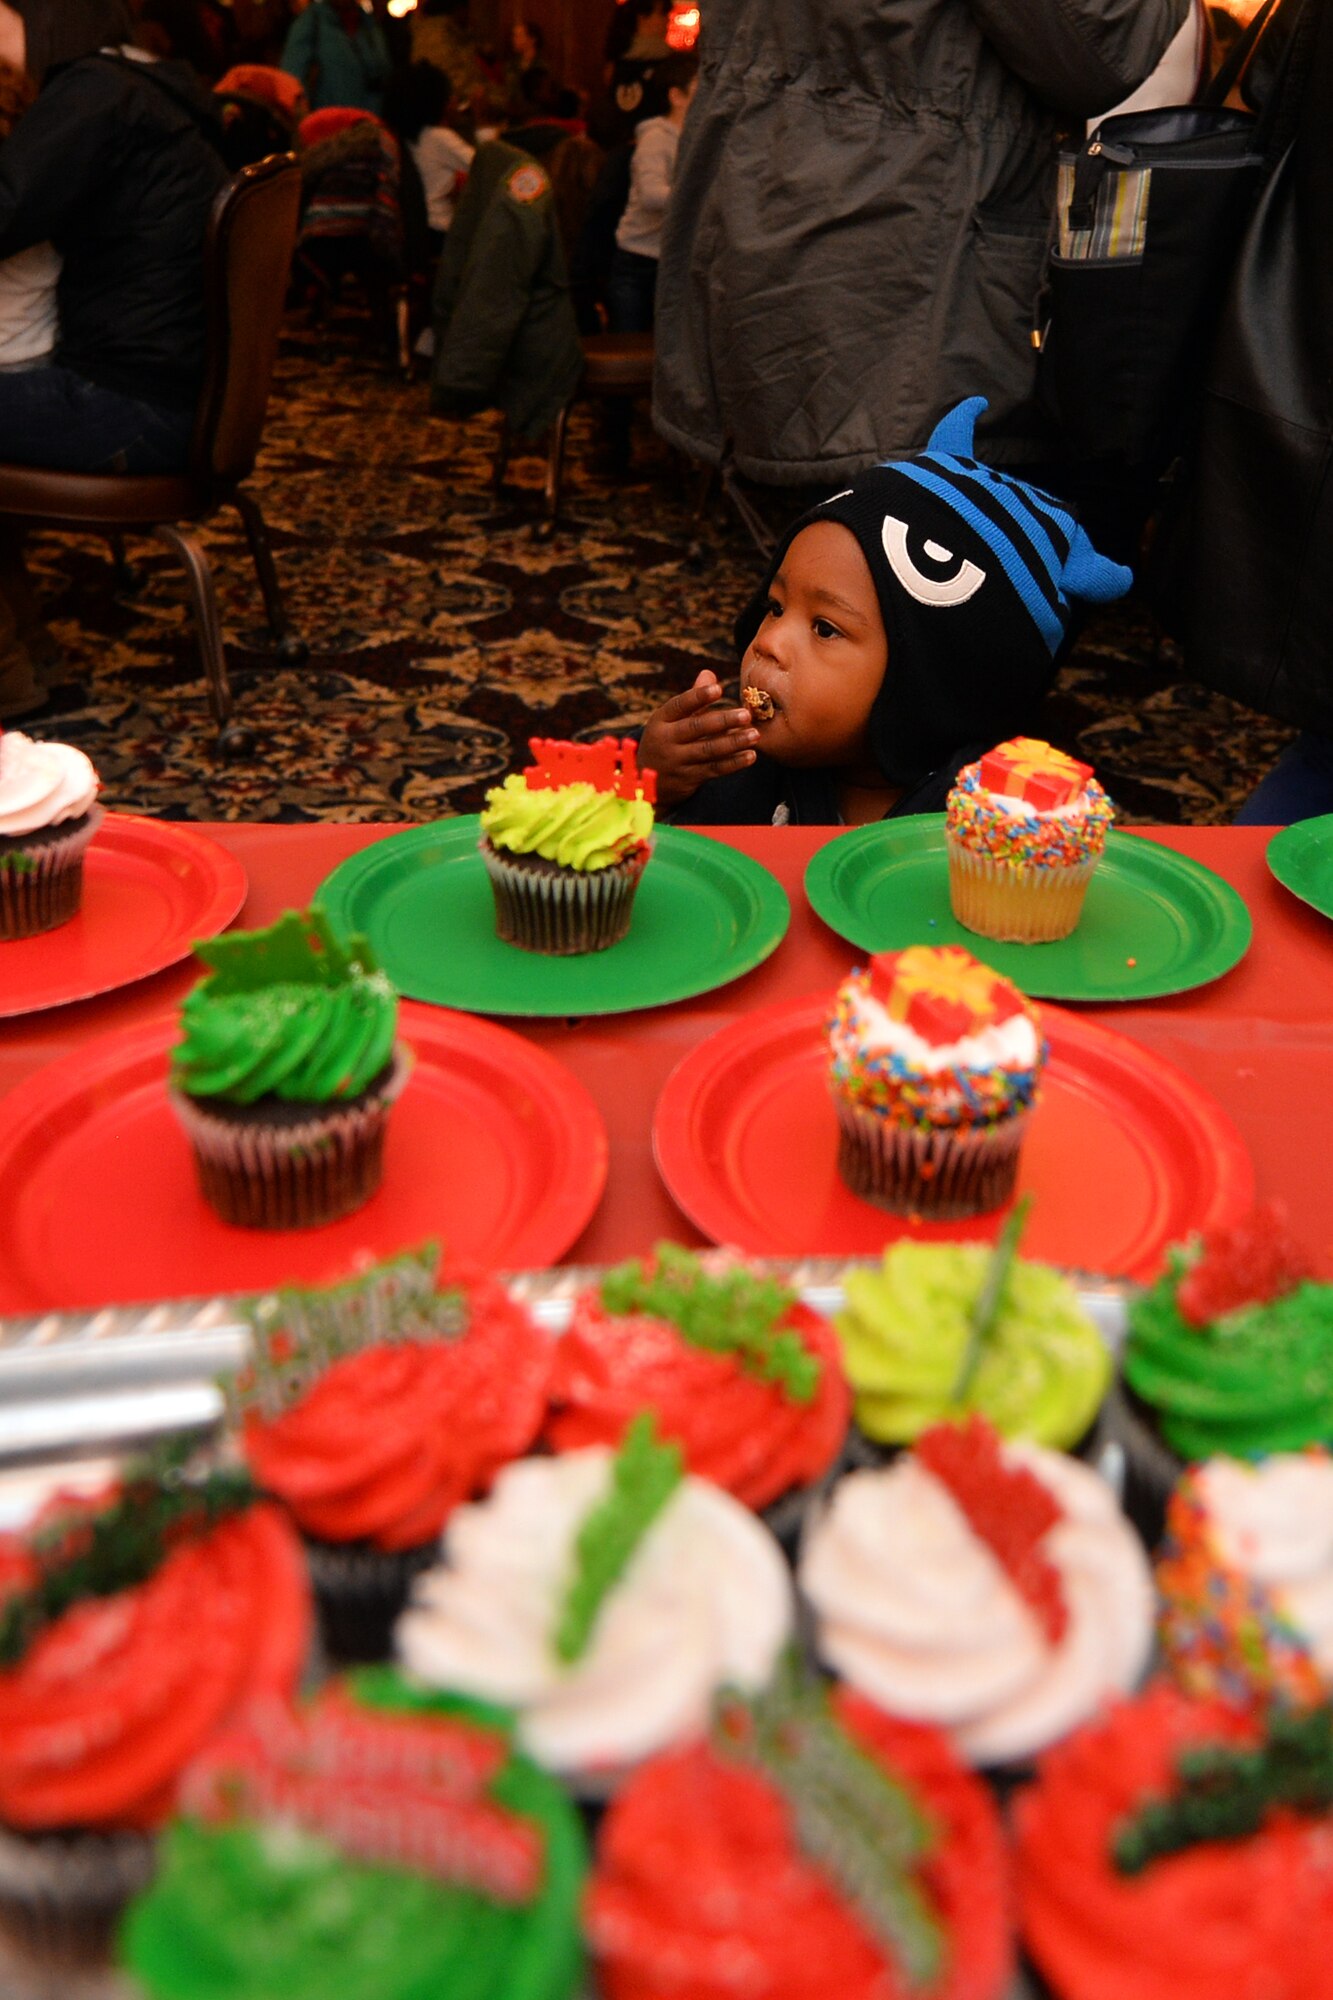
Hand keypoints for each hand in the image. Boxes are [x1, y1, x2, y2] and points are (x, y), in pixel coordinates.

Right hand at [639, 671, 759, 808]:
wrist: (646, 782)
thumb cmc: (665, 742)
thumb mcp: (669, 721)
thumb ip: (692, 700)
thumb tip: (709, 673)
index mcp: (661, 720)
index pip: (680, 705)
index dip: (698, 697)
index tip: (718, 689)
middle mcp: (666, 740)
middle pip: (696, 728)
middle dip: (723, 721)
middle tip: (746, 715)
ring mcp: (677, 761)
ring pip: (708, 750)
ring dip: (733, 742)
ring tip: (754, 735)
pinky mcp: (688, 779)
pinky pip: (714, 769)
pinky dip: (733, 763)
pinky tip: (750, 756)